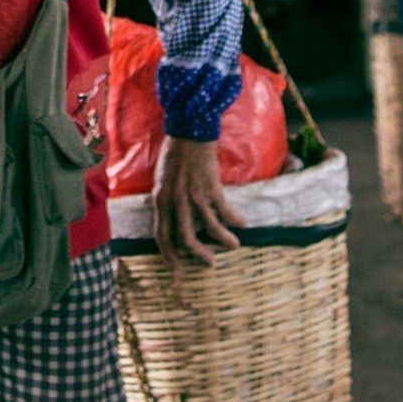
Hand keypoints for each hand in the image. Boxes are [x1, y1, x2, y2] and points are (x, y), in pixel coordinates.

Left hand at [153, 138, 241, 262]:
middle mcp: (175, 201)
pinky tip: (242, 224)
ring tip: (233, 245)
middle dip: (198, 255)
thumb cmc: (175, 154)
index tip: (176, 269)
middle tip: (209, 263)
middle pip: (184, 238)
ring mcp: (194, 196)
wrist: (189, 132)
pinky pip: (225, 211)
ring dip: (222, 240)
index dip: (169, 255)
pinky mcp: (211, 188)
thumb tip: (173, 218)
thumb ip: (167, 200)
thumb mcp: (162, 180)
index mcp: (160, 200)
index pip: (162, 235)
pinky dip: (235, 220)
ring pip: (208, 228)